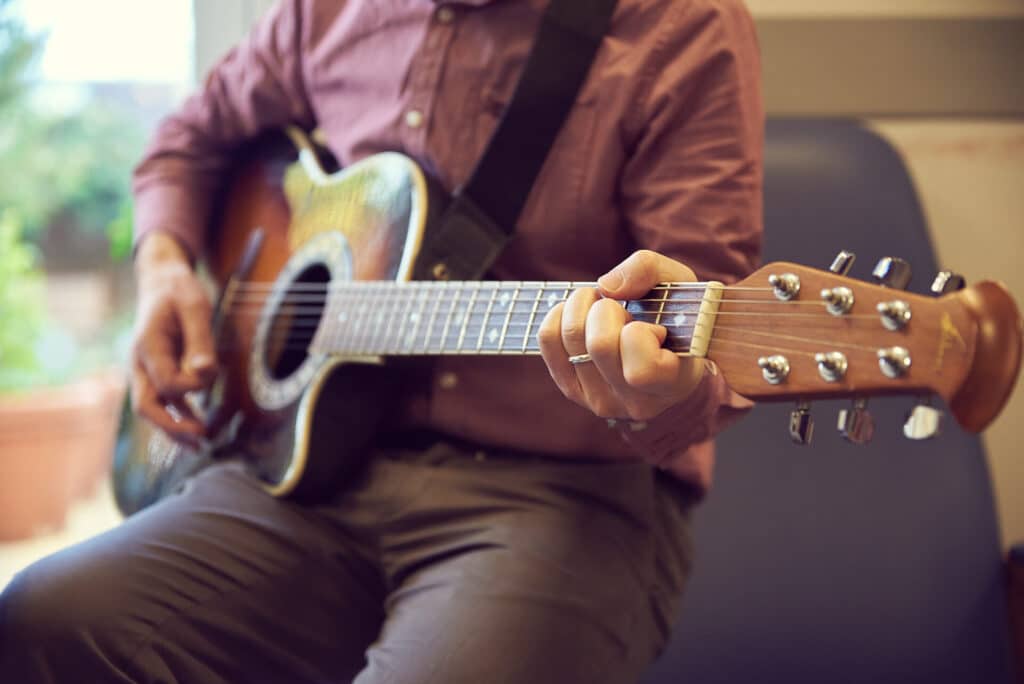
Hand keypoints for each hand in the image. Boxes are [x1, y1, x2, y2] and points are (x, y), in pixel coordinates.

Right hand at [130, 233, 216, 445]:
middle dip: (171, 426)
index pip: (166, 382)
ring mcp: (147, 370)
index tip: (210, 372)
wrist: (163, 280)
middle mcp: (141, 363)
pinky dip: (179, 416)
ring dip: (175, 428)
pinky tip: (198, 428)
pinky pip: (165, 401)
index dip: (190, 386)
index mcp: (147, 347)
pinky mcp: (158, 372)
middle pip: (146, 406)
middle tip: (199, 439)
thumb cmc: (180, 291)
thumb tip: (204, 374)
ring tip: (201, 445)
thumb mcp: (195, 307)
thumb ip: (200, 341)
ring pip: (154, 408)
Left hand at [538, 250, 707, 421]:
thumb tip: (606, 286)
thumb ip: (650, 270)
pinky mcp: (572, 390)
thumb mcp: (678, 284)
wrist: (664, 350)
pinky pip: (547, 340)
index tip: (654, 327)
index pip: (641, 371)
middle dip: (607, 309)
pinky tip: (581, 316)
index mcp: (672, 384)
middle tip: (621, 309)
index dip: (640, 334)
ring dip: (582, 307)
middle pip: (599, 345)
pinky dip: (559, 315)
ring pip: (571, 339)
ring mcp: (601, 400)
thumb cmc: (675, 317)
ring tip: (602, 309)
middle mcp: (636, 403)